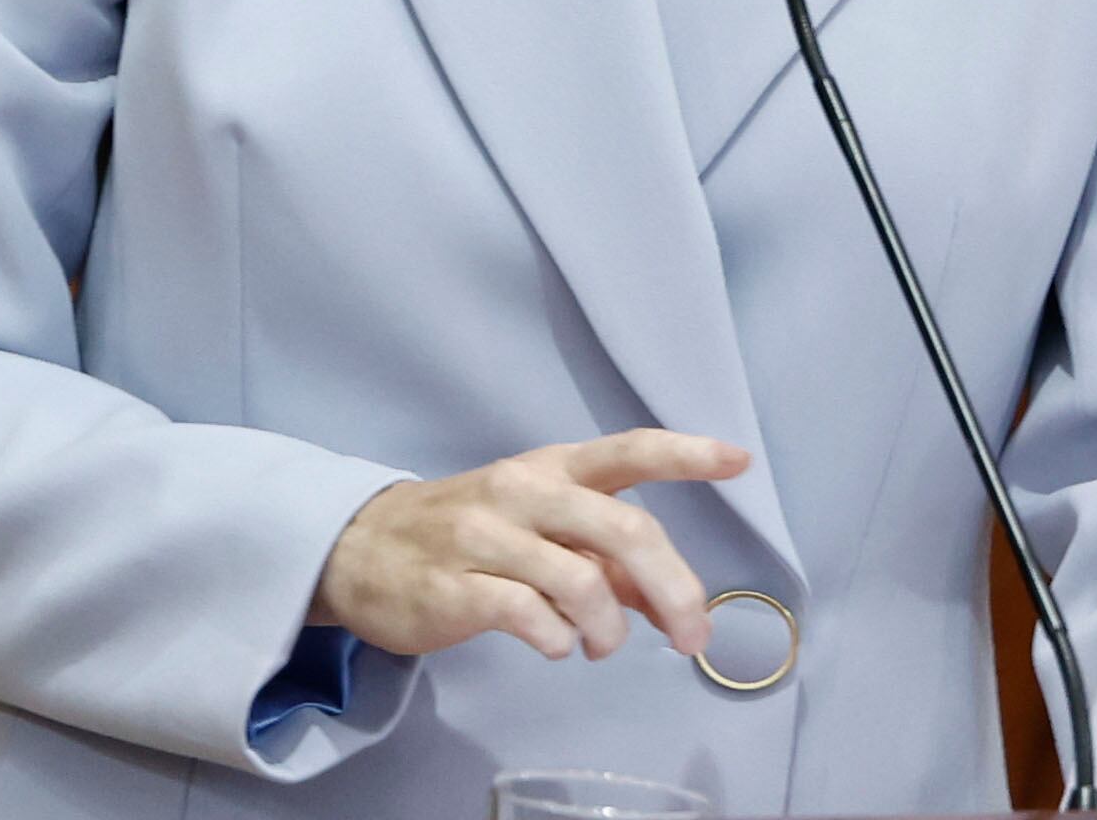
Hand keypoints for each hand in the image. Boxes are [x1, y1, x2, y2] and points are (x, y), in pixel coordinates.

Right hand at [307, 428, 753, 664]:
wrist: (358, 550)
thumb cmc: (465, 535)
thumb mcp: (536, 527)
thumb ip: (603, 558)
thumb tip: (667, 599)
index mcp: (549, 469)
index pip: (626, 451)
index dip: (685, 455)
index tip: (738, 460)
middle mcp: (522, 492)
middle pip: (623, 529)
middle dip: (674, 589)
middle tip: (692, 637)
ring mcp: (485, 538)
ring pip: (583, 583)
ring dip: (609, 631)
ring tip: (600, 646)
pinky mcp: (455, 589)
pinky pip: (532, 619)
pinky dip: (558, 642)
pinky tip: (553, 644)